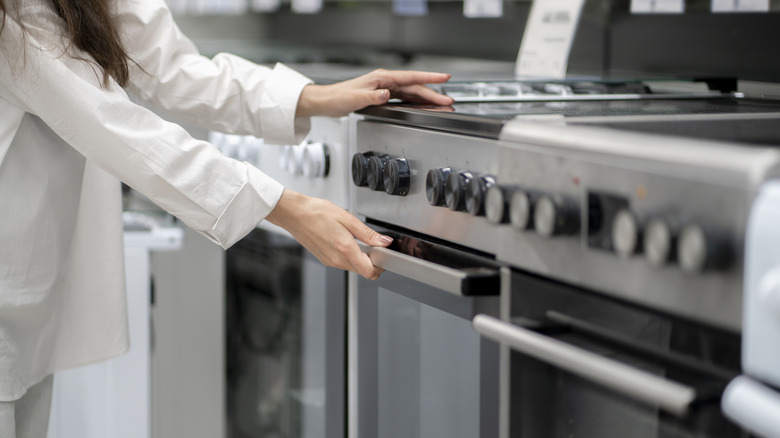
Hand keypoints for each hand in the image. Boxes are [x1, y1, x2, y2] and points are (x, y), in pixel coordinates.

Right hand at [265, 189, 391, 279]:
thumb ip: (368, 234)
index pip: (369, 271)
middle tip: (373, 245)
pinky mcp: (325, 259)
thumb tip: (384, 242)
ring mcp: (329, 261)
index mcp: (344, 248)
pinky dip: (349, 255)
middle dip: (372, 262)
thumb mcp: (347, 218)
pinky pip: (343, 263)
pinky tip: (345, 240)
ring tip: (356, 238)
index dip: (380, 266)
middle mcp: (336, 259)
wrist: (294, 214)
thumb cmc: (316, 212)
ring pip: (353, 267)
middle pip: (362, 271)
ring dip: (360, 258)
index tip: (384, 255)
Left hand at [296, 69, 454, 117]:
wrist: (327, 102)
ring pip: (411, 92)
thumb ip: (372, 96)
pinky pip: (404, 98)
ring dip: (426, 98)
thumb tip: (387, 93)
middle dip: (433, 92)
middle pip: (415, 86)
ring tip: (441, 103)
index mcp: (381, 78)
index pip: (410, 77)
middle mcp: (385, 81)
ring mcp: (385, 88)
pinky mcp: (383, 96)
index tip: (444, 77)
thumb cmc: (338, 97)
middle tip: (448, 99)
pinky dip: (416, 102)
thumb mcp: (355, 98)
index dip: (429, 77)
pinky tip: (422, 106)